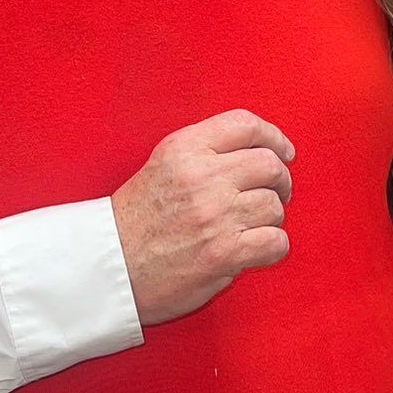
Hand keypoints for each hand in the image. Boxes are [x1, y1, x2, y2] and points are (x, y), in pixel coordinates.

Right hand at [112, 110, 294, 326]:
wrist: (108, 268)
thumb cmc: (135, 221)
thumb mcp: (162, 166)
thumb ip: (204, 153)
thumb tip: (259, 151)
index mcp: (183, 149)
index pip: (245, 124)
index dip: (274, 137)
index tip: (283, 151)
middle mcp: (201, 176)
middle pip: (269, 164)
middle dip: (280, 181)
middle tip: (275, 194)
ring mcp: (215, 214)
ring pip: (274, 205)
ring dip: (271, 218)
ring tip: (252, 226)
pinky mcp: (224, 252)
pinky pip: (276, 242)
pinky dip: (273, 247)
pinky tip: (256, 250)